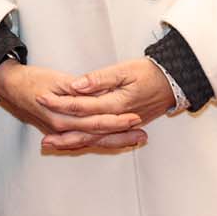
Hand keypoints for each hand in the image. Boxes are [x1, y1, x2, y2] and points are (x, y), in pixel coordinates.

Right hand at [0, 60, 147, 152]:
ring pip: (93, 141)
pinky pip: (84, 139)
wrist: (10, 86)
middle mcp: (63, 128)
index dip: (116, 121)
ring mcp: (61, 132)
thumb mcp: (54, 80)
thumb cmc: (31, 80)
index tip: (135, 118)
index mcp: (62, 117)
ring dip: (115, 141)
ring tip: (136, 140)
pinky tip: (115, 140)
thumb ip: (75, 88)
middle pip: (97, 136)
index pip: (95, 122)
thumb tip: (93, 92)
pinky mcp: (61, 130)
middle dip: (121, 136)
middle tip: (143, 135)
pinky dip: (101, 140)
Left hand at [33, 58, 175, 148]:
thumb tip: (78, 86)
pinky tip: (74, 143)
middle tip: (42, 140)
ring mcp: (122, 125)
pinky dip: (87, 142)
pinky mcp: (125, 126)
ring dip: (72, 143)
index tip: (42, 98)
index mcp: (115, 104)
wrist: (174, 82)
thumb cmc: (150, 72)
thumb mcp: (125, 70)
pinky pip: (103, 139)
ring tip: (52, 145)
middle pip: (85, 130)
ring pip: (94, 139)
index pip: (82, 106)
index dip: (60, 103)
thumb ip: (100, 79)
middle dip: (63, 135)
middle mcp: (117, 119)